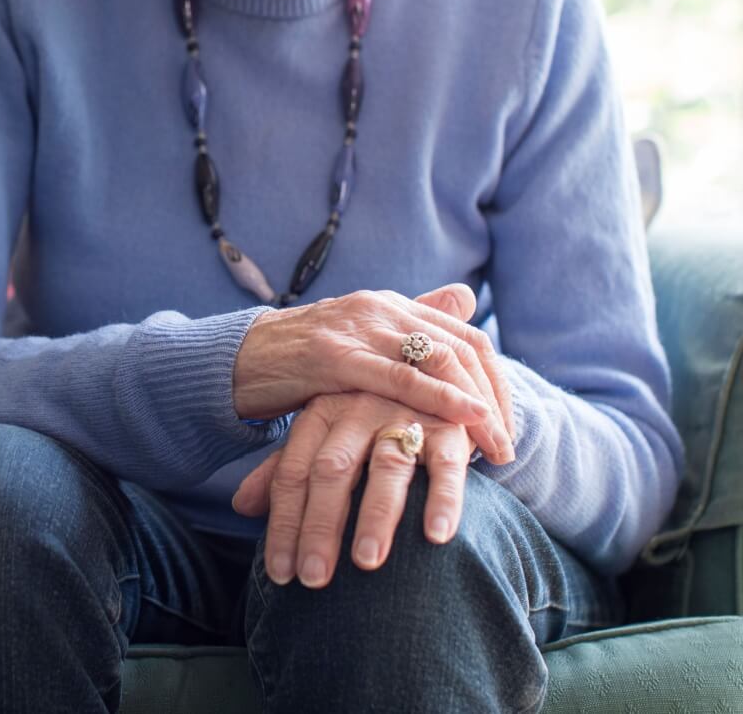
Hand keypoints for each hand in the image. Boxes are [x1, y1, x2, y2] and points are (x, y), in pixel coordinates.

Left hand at [231, 390, 474, 587]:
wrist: (431, 378)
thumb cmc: (368, 424)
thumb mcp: (323, 438)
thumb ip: (285, 470)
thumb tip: (241, 506)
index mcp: (320, 413)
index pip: (292, 472)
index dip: (283, 524)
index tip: (280, 573)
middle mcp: (358, 410)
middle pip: (332, 470)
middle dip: (320, 527)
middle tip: (314, 579)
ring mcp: (404, 414)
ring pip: (386, 468)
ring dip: (376, 517)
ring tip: (366, 563)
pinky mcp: (449, 425)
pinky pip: (445, 464)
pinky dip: (442, 499)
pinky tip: (435, 536)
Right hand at [232, 285, 516, 463]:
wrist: (233, 361)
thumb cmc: (297, 364)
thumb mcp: (357, 346)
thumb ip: (407, 329)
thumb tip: (464, 297)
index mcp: (390, 306)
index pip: (463, 336)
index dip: (495, 380)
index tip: (507, 425)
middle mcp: (381, 308)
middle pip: (461, 347)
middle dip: (495, 398)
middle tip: (509, 445)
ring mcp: (359, 328)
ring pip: (440, 358)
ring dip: (477, 405)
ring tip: (497, 447)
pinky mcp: (334, 356)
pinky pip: (399, 377)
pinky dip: (439, 399)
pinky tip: (464, 423)